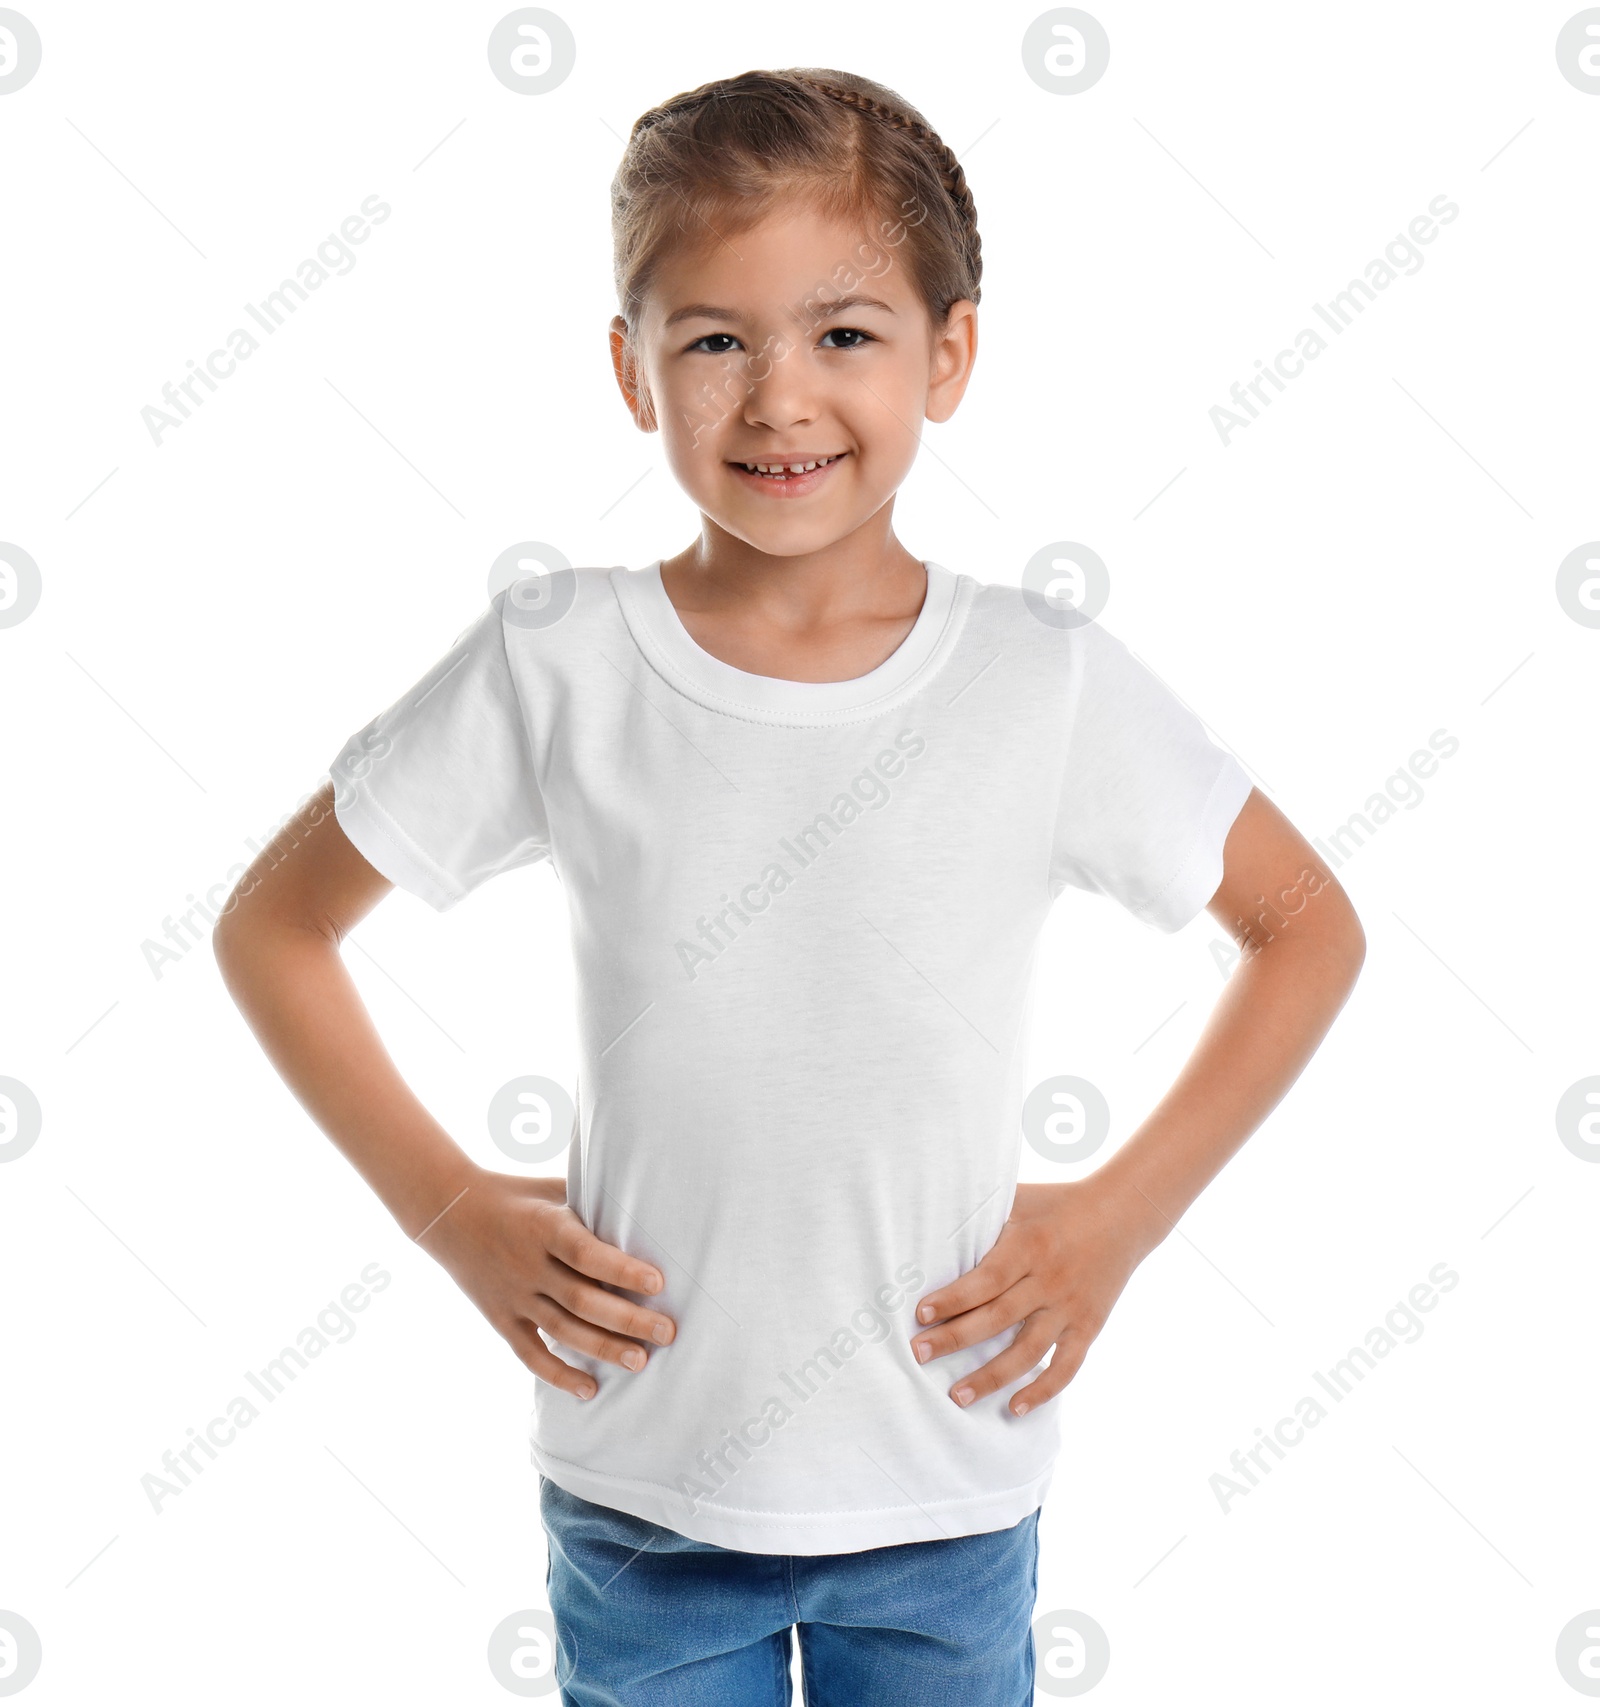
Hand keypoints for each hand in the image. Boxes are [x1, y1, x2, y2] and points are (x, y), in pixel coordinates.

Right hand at [418, 1165, 675, 1398]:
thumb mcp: (553, 1188)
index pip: (586, 1253)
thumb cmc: (517, 1195)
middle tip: (667, 1332)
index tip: (658, 1283)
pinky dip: (558, 1375)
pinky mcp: (500, 1319)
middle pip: (582, 1299)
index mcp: (544, 1227)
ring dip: (603, 1349)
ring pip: (562, 1330)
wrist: (449, 1212)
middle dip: (628, 1320)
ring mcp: (512, 1296)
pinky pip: (530, 1354)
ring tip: (641, 1362)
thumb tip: (645, 1207)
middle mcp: (528, 1264)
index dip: (622, 1270)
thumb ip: (592, 1202)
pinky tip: (589, 1389)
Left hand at [909, 1177, 1158, 1416]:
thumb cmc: (1058, 1203)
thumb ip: (984, 1214)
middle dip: (955, 1339)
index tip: (921, 1313)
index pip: (986, 1279)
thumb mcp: (1021, 1198)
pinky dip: (1043, 1391)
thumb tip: (933, 1220)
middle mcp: (1049, 1281)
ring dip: (991, 1377)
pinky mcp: (1089, 1327)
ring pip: (1027, 1351)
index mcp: (1029, 1246)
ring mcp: (1070, 1308)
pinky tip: (1015, 1408)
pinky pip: (1066, 1366)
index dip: (953, 1298)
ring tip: (957, 1395)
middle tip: (919, 1355)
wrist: (1123, 1214)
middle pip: (998, 1318)